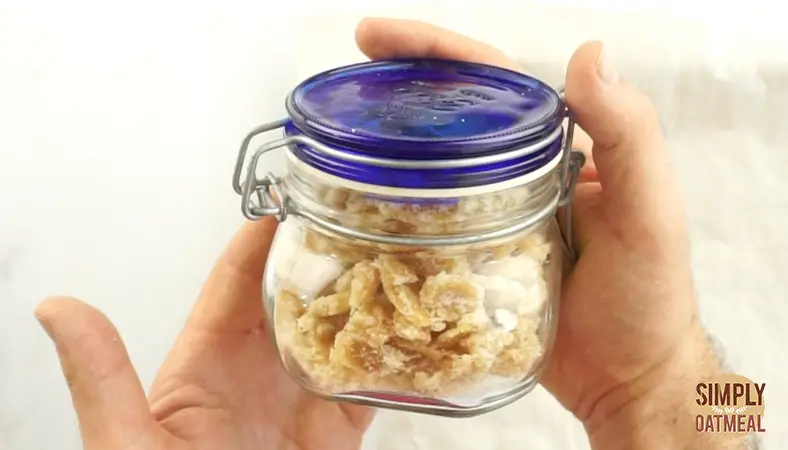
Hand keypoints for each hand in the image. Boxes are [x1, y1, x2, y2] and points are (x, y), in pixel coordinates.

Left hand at [35, 219, 372, 449]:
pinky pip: (372, 380)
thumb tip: (57, 309)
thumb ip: (102, 377)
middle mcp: (259, 367)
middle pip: (297, 293)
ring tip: (402, 259)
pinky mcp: (339, 426)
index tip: (290, 197)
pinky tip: (417, 330)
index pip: (236, 280)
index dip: (262, 236)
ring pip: (341, 328)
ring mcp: (301, 394)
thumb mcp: (128, 443)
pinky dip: (396, 355)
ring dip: (370, 297)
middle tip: (363, 217)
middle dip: (327, 253)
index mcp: (208, 358)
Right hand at [355, 19, 735, 449]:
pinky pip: (429, 220)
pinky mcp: (475, 258)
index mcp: (559, 148)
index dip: (437, 53)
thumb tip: (589, 56)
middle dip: (401, 85)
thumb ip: (627, 136)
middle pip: (454, 114)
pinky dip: (396, 206)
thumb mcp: (649, 213)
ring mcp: (496, 215)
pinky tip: (362, 205)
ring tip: (342, 131)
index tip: (379, 39)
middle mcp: (523, 173)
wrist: (625, 381)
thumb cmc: (645, 301)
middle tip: (347, 74)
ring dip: (391, 143)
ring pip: (435, 165)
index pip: (493, 81)